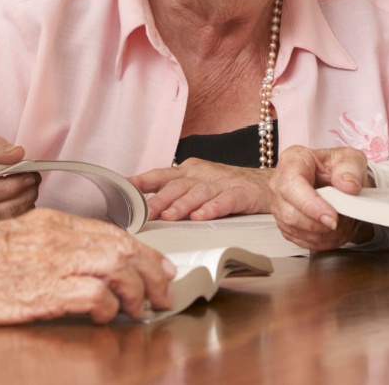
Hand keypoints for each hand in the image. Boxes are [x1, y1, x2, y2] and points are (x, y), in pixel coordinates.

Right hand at [0, 132, 39, 218]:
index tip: (28, 173)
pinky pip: (6, 225)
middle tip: (34, 176)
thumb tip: (18, 154)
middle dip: (23, 192)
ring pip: (5, 220)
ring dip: (25, 201)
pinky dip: (21, 211)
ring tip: (30, 184)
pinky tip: (22, 196)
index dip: (11, 185)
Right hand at [0, 207, 175, 324]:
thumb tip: (6, 245)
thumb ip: (8, 236)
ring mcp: (51, 263)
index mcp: (44, 222)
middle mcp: (55, 237)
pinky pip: (95, 295)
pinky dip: (109, 307)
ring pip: (119, 267)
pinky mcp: (44, 293)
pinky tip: (107, 317)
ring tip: (143, 309)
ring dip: (138, 290)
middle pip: (123, 247)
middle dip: (152, 271)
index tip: (153, 265)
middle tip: (164, 291)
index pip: (107, 231)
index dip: (138, 250)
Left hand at [129, 159, 271, 220]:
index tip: (124, 188)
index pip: (161, 175)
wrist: (265, 183)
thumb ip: (174, 195)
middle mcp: (203, 174)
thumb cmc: (227, 187)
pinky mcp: (241, 193)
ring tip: (170, 217)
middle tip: (146, 214)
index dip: (142, 181)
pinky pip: (225, 201)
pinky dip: (212, 208)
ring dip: (182, 205)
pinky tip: (202, 216)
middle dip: (160, 199)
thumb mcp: (197, 186)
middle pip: (177, 186)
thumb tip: (143, 209)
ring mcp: (223, 182)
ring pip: (198, 192)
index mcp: (189, 172)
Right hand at [269, 145, 371, 250]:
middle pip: (289, 213)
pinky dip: (320, 241)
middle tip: (342, 222)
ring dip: (322, 234)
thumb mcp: (350, 158)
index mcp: (293, 160)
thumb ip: (351, 169)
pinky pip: (298, 239)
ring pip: (293, 229)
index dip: (311, 205)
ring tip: (342, 225)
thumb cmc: (337, 166)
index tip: (333, 218)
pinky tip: (334, 233)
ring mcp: (279, 204)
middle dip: (319, 224)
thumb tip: (349, 186)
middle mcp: (279, 182)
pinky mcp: (284, 223)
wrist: (335, 179)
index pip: (292, 185)